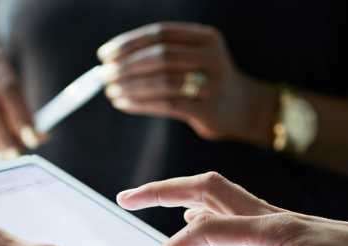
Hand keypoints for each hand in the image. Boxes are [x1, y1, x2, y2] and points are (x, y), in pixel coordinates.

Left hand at [97, 23, 275, 142]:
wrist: (243, 109)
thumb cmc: (207, 81)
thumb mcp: (194, 57)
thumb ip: (164, 54)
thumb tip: (112, 61)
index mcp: (206, 37)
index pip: (160, 33)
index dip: (129, 43)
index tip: (105, 54)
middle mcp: (212, 57)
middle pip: (160, 56)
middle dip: (126, 66)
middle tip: (103, 75)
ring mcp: (212, 84)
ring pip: (162, 81)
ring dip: (130, 86)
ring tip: (111, 91)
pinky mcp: (208, 109)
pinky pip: (166, 104)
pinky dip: (140, 104)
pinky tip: (124, 104)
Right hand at [117, 172, 347, 245]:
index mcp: (271, 229)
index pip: (204, 231)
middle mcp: (269, 215)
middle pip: (204, 188)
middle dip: (161, 191)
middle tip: (126, 199)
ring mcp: (275, 219)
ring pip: (217, 194)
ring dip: (180, 195)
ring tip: (150, 204)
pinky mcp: (282, 228)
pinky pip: (233, 208)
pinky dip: (206, 210)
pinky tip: (201, 225)